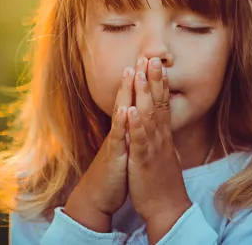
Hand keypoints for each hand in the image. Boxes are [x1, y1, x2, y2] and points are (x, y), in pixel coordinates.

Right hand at [65, 67, 134, 232]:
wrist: (98, 196)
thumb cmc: (115, 172)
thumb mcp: (128, 149)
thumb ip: (133, 132)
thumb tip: (141, 118)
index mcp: (127, 129)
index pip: (136, 101)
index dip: (145, 82)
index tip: (154, 63)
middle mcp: (121, 131)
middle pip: (128, 99)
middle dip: (136, 78)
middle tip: (144, 55)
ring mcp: (116, 141)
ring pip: (121, 112)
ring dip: (126, 92)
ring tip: (131, 72)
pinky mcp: (113, 156)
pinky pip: (117, 138)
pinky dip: (121, 124)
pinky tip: (124, 109)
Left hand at [127, 57, 191, 239]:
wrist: (168, 208)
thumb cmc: (164, 182)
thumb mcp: (165, 154)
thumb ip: (164, 137)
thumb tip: (164, 125)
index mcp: (163, 136)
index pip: (163, 104)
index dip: (160, 83)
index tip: (157, 64)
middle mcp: (160, 137)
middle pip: (158, 103)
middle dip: (154, 80)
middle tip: (151, 57)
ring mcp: (153, 148)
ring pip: (149, 116)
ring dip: (144, 94)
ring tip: (140, 74)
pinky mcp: (143, 161)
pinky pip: (139, 140)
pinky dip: (135, 124)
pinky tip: (130, 110)